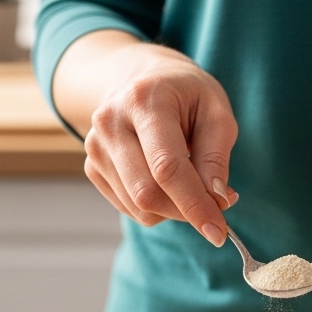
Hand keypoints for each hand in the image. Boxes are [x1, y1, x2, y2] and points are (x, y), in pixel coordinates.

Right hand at [82, 44, 239, 246]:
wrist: (141, 78)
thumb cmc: (185, 94)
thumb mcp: (215, 111)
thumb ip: (216, 157)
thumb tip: (217, 200)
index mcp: (144, 101)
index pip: (167, 168)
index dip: (194, 204)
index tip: (219, 233)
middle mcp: (110, 124)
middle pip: (147, 193)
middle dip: (186, 211)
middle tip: (215, 205)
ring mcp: (95, 147)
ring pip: (138, 207)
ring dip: (173, 209)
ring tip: (189, 180)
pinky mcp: (92, 167)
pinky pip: (129, 207)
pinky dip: (156, 207)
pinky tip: (165, 180)